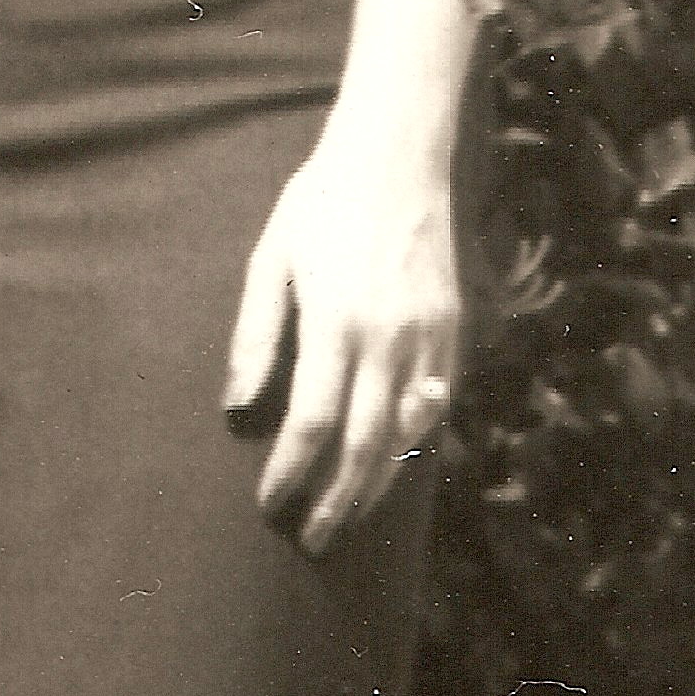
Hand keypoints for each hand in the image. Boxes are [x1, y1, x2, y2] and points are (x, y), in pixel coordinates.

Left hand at [225, 119, 463, 554]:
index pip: (314, 424)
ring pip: (408, 435)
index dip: (291, 472)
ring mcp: (430, 337)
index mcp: (336, 322)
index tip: (268, 504)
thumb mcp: (271, 258)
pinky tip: (393, 464)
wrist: (399, 155)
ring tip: (348, 518)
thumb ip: (256, 335)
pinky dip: (416, 442)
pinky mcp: (455, 330)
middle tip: (312, 541)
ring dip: (379, 485)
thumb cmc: (321, 202)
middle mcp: (389, 338)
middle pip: (366, 446)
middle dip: (337, 502)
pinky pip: (439, 404)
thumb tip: (239, 407)